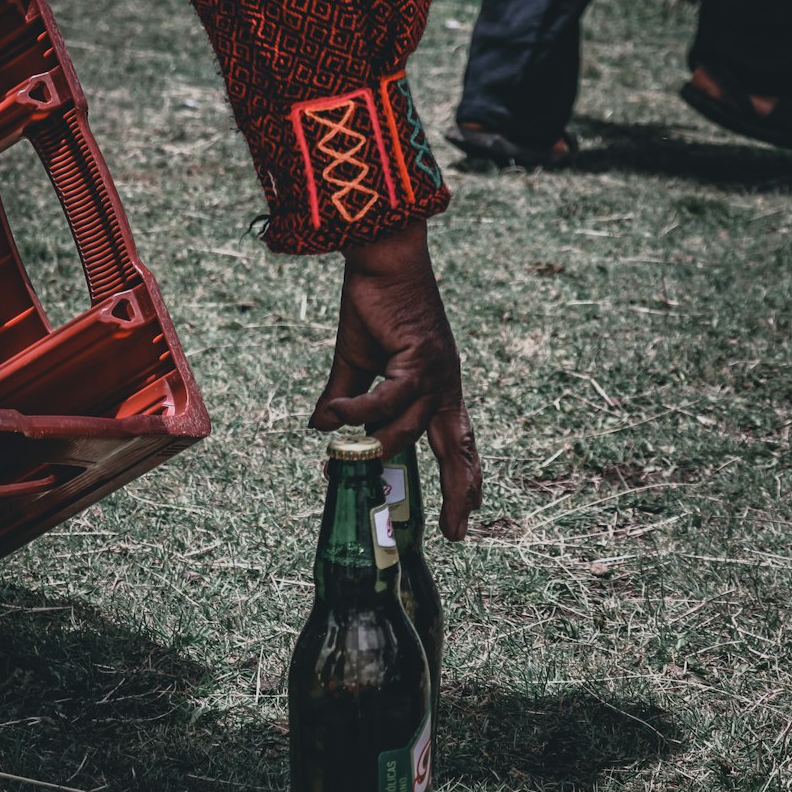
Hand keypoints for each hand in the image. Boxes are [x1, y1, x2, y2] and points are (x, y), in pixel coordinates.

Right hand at [310, 219, 481, 540]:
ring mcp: (437, 372)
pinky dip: (358, 412)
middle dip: (459, 491)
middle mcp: (445, 384)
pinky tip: (333, 416)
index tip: (470, 510)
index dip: (465, 475)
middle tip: (456, 532)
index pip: (458, 440)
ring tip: (337, 450)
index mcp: (438, 386)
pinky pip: (387, 400)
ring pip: (408, 427)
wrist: (382, 259)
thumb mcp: (356, 363)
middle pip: (459, 447)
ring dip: (370, 442)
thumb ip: (345, 399)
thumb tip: (320, 430)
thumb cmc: (373, 305)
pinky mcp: (420, 358)